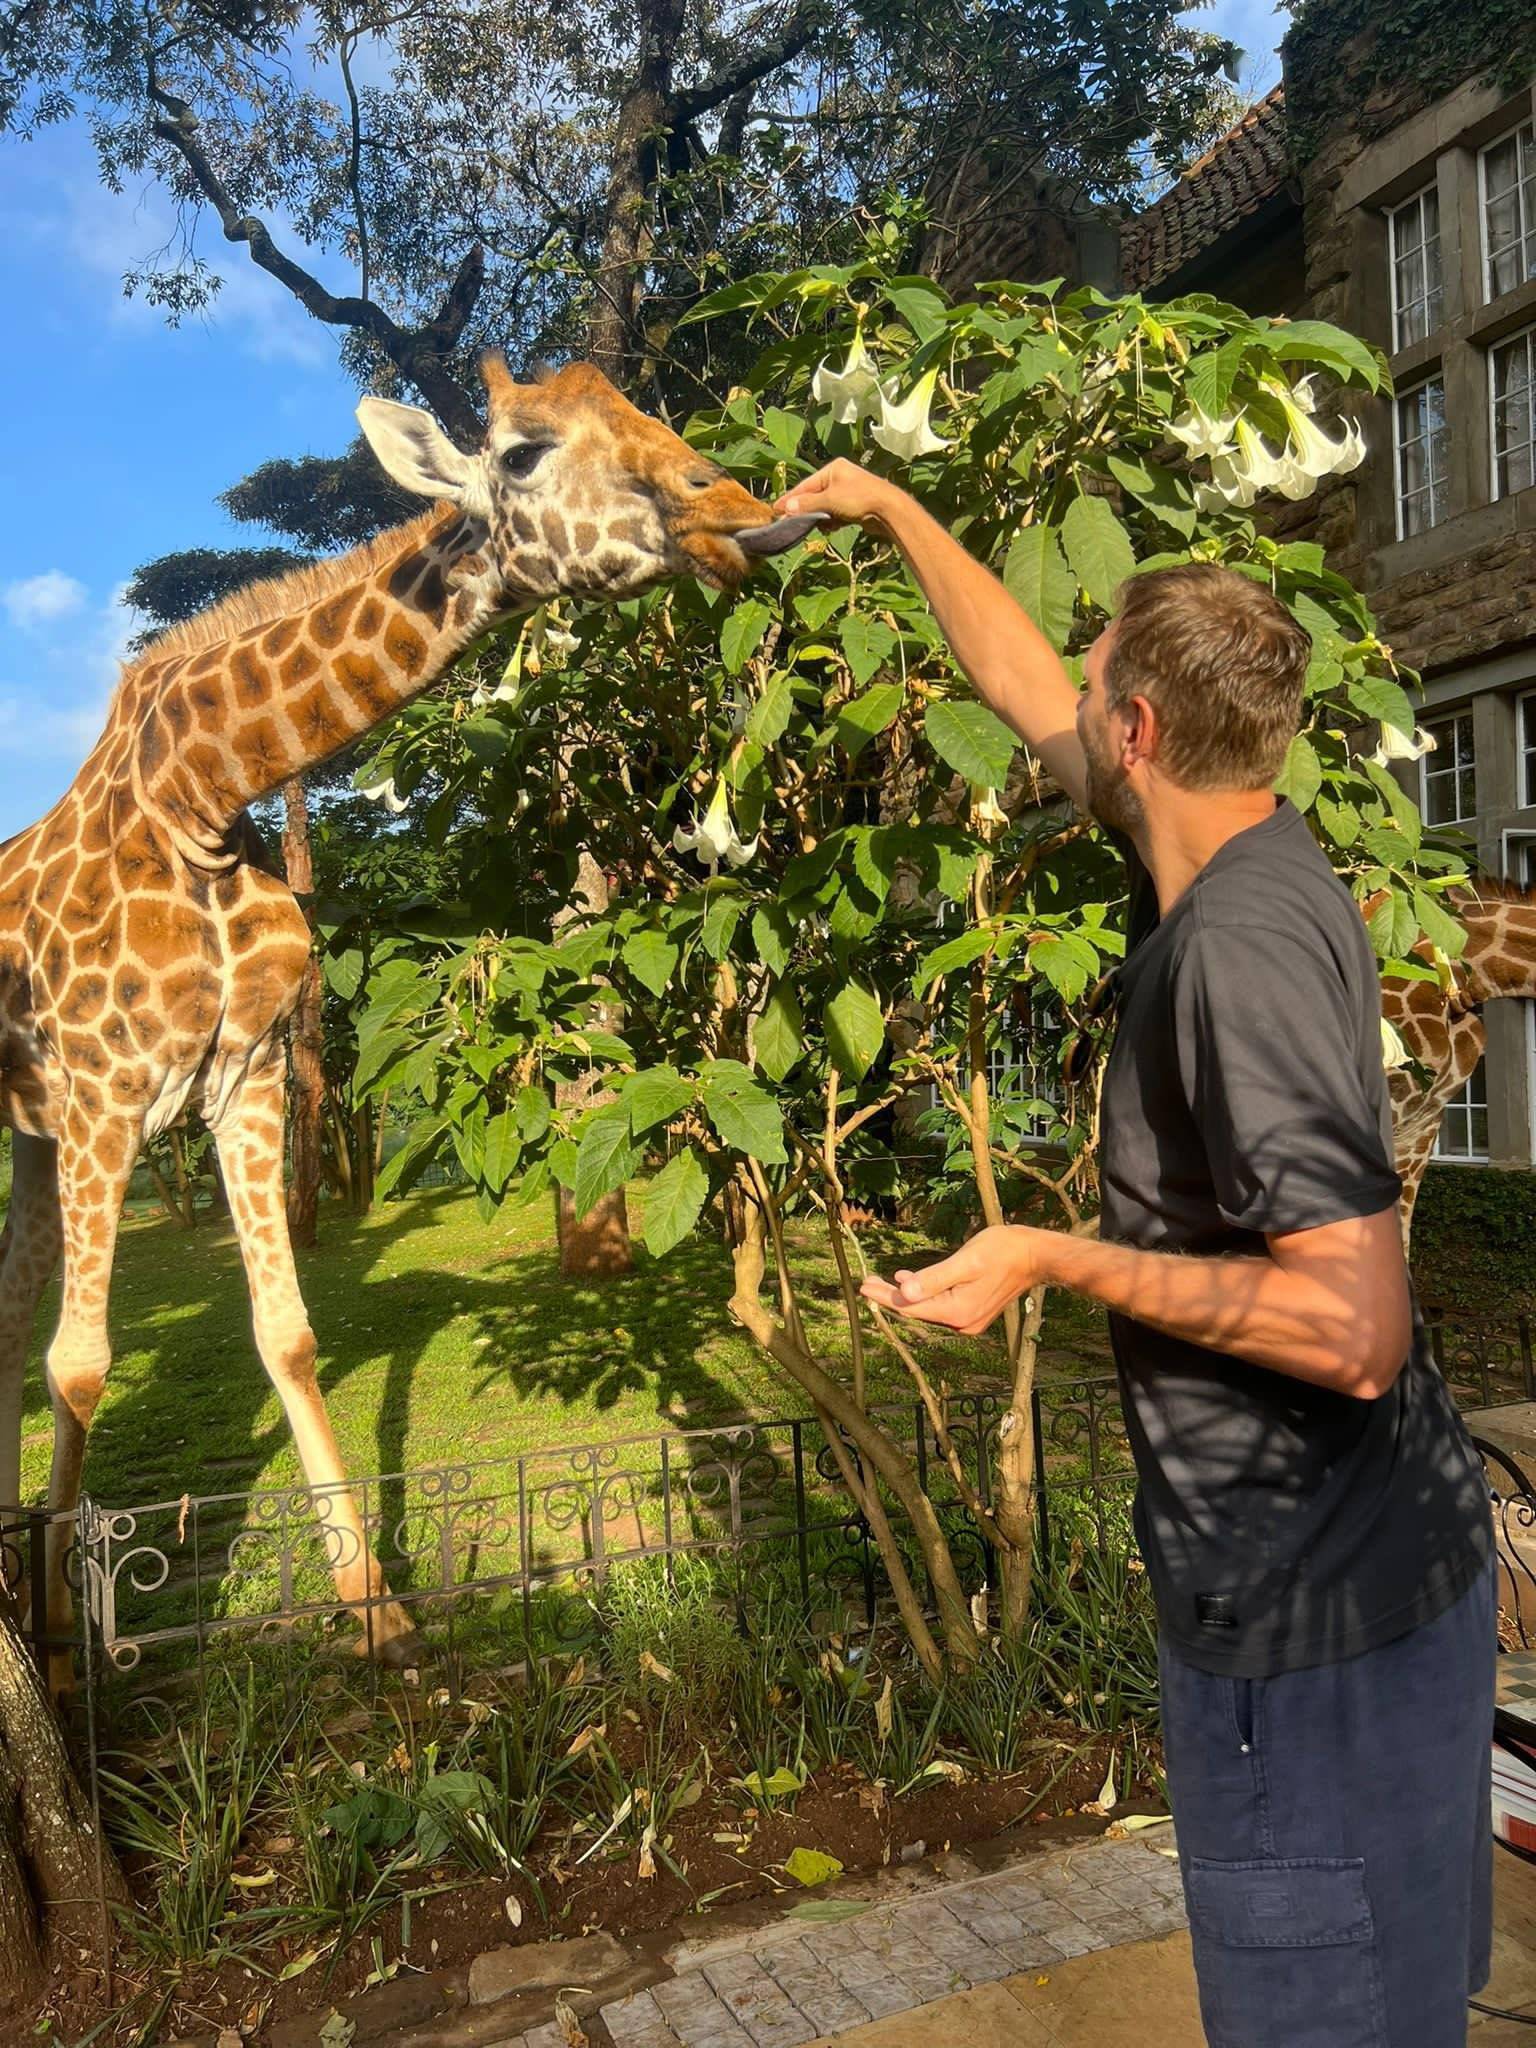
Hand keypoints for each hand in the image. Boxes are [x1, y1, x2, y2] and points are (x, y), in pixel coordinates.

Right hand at [774, 459, 905, 533]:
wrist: (888, 510)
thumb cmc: (859, 498)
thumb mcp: (830, 500)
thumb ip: (808, 504)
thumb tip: (787, 508)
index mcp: (833, 469)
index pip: (806, 485)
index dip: (791, 498)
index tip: (776, 509)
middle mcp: (839, 477)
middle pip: (814, 496)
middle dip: (805, 510)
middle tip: (790, 522)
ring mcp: (847, 492)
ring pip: (824, 507)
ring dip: (819, 518)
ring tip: (812, 527)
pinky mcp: (854, 506)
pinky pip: (835, 514)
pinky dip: (831, 521)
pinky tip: (829, 528)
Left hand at [860, 1225, 1047, 1334]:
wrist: (1035, 1256)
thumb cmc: (1002, 1251)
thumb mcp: (965, 1261)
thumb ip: (934, 1278)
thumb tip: (903, 1293)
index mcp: (957, 1311)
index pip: (911, 1307)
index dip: (885, 1297)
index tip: (863, 1287)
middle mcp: (962, 1322)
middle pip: (917, 1310)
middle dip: (891, 1296)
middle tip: (866, 1282)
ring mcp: (969, 1320)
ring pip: (928, 1307)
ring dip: (906, 1295)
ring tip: (882, 1281)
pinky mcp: (973, 1312)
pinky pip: (941, 1305)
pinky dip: (925, 1293)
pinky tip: (910, 1280)